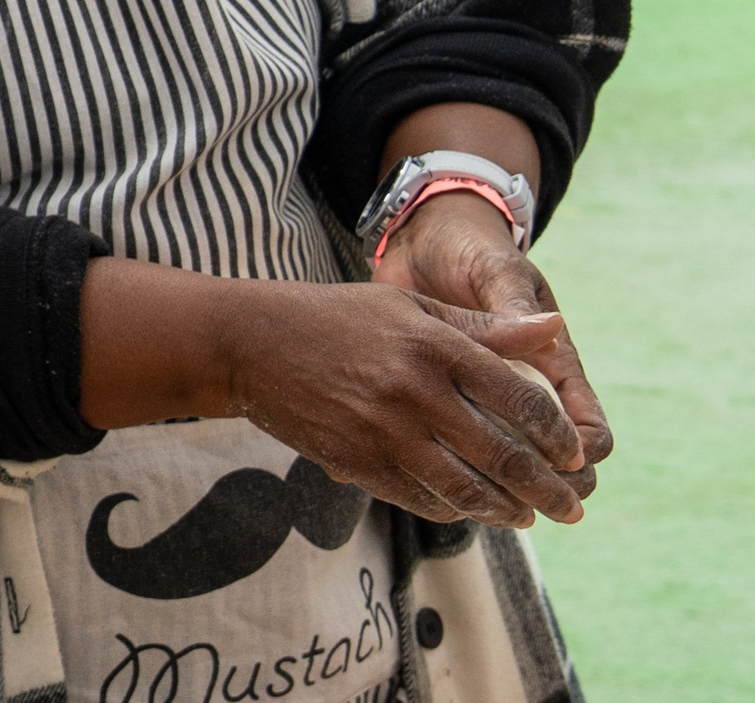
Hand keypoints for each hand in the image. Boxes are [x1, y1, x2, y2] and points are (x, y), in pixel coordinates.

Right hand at [220, 280, 594, 529]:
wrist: (248, 343)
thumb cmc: (334, 317)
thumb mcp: (408, 308)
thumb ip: (484, 328)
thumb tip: (555, 331)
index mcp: (433, 346)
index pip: (520, 400)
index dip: (558, 436)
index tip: (576, 455)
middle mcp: (414, 392)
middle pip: (503, 456)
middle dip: (549, 491)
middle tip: (573, 508)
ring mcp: (384, 432)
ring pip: (467, 490)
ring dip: (507, 512)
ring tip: (526, 517)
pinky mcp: (358, 462)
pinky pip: (421, 499)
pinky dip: (454, 510)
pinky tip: (471, 509)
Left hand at [373, 190, 612, 483]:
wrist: (425, 240)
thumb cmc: (471, 251)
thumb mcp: (494, 272)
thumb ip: (512, 305)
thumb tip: (546, 330)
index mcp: (551, 366)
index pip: (588, 430)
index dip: (582, 455)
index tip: (564, 468)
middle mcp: (523, 390)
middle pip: (551, 463)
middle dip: (542, 489)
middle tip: (519, 507)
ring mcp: (483, 398)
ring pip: (502, 464)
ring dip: (493, 487)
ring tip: (471, 503)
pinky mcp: (442, 397)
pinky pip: (451, 444)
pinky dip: (441, 461)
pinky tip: (416, 475)